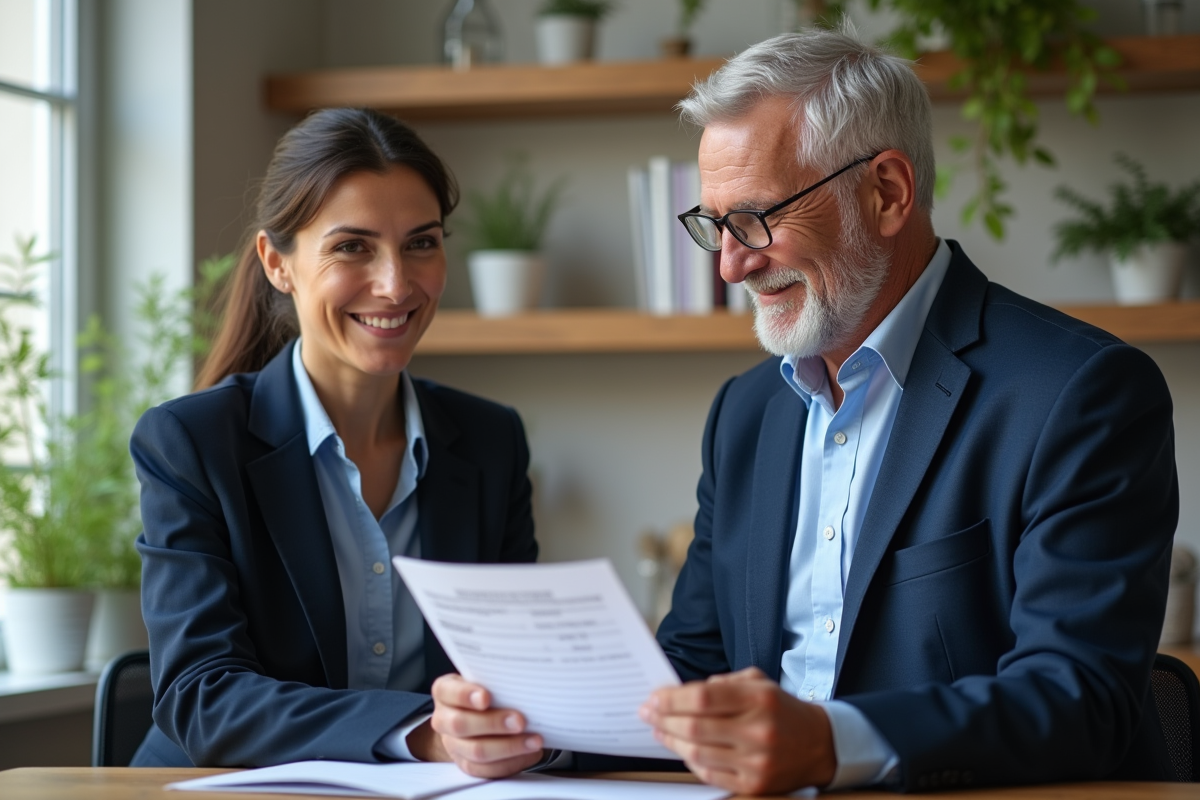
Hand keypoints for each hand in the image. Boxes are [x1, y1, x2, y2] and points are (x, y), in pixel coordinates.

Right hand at [409, 673, 544, 777]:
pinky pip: (486, 770)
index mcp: (445, 692)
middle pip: (461, 725)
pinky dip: (511, 763)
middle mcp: (444, 719)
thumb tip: (524, 684)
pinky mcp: (466, 764)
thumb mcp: (486, 679)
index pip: (447, 691)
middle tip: (520, 721)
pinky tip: (529, 754)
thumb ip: (496, 681)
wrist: (474, 716)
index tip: (486, 698)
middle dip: (493, 723)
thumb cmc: (486, 691)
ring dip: (509, 747)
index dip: (465, 695)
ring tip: (534, 740)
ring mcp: (453, 745)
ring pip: (476, 751)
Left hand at [639, 667, 835, 795]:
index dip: (672, 699)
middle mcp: (758, 730)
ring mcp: (756, 761)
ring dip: (671, 740)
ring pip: (697, 752)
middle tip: (647, 713)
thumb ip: (722, 683)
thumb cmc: (781, 709)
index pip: (703, 697)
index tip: (653, 697)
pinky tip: (681, 749)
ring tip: (659, 730)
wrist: (821, 745)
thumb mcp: (758, 682)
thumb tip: (680, 692)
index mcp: (759, 699)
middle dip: (663, 719)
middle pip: (695, 726)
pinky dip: (690, 761)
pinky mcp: (755, 784)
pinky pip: (709, 774)